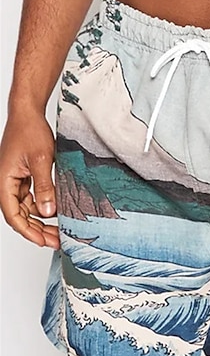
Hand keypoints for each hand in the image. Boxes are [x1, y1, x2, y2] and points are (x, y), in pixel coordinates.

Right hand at [0, 110, 59, 248]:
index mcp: (4, 181)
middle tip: (56, 241)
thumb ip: (45, 187)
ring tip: (59, 231)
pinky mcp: (23, 177)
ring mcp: (14, 181)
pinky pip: (31, 198)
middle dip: (37, 230)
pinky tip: (57, 213)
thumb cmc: (30, 131)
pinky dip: (43, 207)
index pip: (13, 215)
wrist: (29, 114)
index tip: (43, 241)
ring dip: (41, 221)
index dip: (28, 231)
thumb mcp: (41, 160)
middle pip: (20, 215)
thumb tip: (48, 212)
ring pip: (26, 209)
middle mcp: (6, 183)